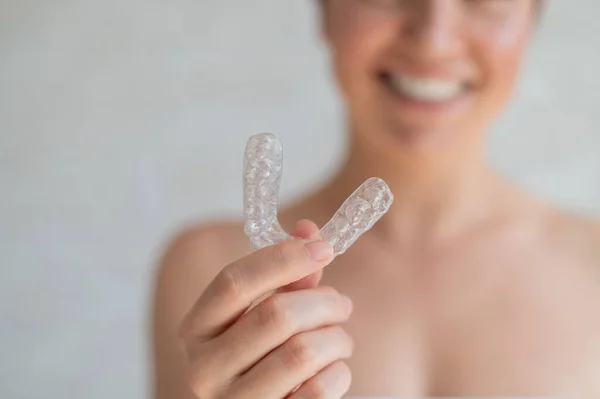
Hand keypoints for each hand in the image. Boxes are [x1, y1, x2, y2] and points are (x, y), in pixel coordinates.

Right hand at [178, 220, 354, 398]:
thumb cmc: (263, 355)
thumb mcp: (264, 314)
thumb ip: (286, 276)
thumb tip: (309, 230)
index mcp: (196, 329)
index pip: (233, 282)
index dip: (282, 259)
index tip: (323, 248)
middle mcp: (204, 368)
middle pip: (276, 315)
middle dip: (323, 302)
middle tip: (341, 304)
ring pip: (301, 353)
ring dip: (336, 338)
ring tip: (340, 339)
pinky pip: (318, 391)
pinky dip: (338, 372)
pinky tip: (334, 369)